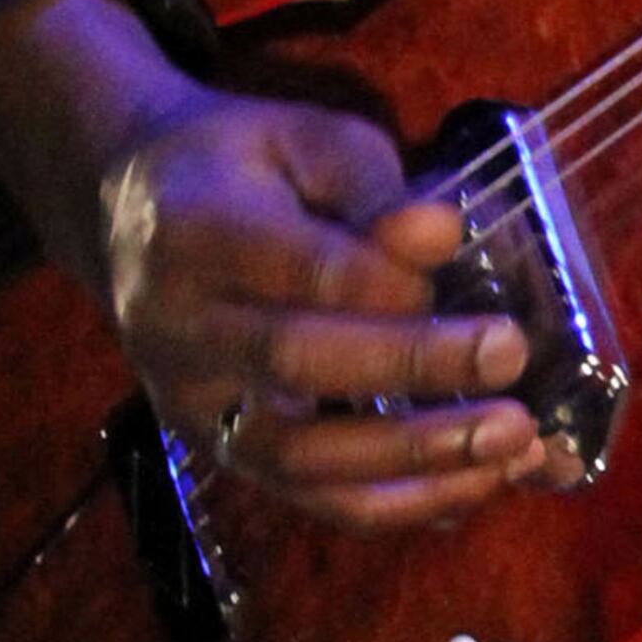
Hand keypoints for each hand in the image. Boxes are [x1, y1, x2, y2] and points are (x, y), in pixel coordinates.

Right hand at [0, 0, 546, 530]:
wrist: (128, 211)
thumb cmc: (239, 164)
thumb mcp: (302, 138)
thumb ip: (371, 185)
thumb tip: (441, 236)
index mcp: (197, 230)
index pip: (304, 271)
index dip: (395, 284)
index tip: (477, 280)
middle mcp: (180, 328)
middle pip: (298, 364)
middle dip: (416, 368)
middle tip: (511, 359)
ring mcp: (191, 402)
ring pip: (299, 459)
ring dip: (417, 462)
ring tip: (513, 445)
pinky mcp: (216, 449)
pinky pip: (306, 496)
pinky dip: (395, 504)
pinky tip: (472, 488)